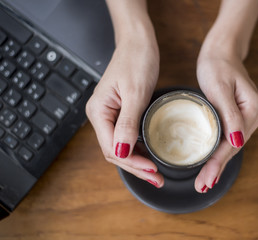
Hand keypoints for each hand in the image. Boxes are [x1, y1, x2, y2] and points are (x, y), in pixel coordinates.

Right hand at [86, 36, 163, 187]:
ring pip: (120, 146)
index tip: (152, 170)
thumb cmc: (136, 61)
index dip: (132, 162)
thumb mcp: (135, 93)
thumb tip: (121, 153)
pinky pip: (125, 136)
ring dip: (137, 161)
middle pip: (114, 151)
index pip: (112, 147)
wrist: (138, 43)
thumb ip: (127, 123)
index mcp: (99, 111)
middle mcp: (100, 115)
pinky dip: (137, 149)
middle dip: (135, 167)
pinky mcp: (120, 112)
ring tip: (155, 173)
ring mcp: (109, 115)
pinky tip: (149, 155)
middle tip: (157, 178)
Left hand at [194, 45, 257, 192]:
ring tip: (205, 181)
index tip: (206, 179)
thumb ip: (229, 115)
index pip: (233, 141)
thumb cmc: (217, 66)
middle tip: (202, 186)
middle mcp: (257, 115)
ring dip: (218, 163)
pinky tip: (212, 164)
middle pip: (234, 147)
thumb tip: (236, 142)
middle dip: (217, 167)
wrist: (221, 53)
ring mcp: (251, 117)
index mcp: (254, 109)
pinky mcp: (242, 117)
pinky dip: (220, 152)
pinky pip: (230, 138)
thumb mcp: (219, 88)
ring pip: (232, 145)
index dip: (218, 161)